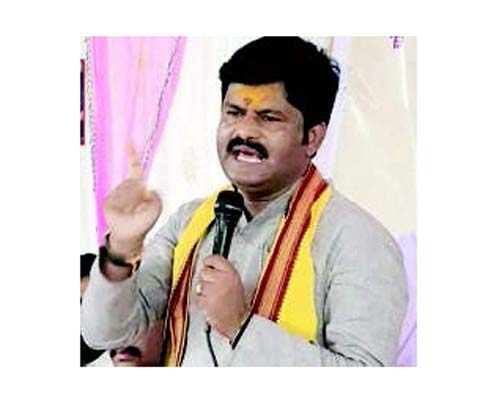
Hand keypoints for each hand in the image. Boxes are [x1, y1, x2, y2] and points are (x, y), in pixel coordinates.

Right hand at [103, 143, 161, 258]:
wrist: (128, 236)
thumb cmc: (142, 223)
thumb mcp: (156, 209)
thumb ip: (156, 198)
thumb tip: (148, 190)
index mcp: (138, 187)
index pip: (135, 167)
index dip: (133, 155)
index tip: (129, 141)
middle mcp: (127, 187)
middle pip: (131, 179)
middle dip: (135, 190)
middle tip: (136, 203)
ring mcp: (117, 193)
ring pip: (125, 190)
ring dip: (130, 201)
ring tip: (132, 213)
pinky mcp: (108, 200)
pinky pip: (116, 198)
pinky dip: (122, 205)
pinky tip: (123, 213)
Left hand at [196, 255, 246, 338]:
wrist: (238, 322)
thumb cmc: (237, 305)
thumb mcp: (236, 283)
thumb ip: (225, 273)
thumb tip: (212, 266)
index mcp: (231, 274)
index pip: (215, 259)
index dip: (209, 261)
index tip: (206, 262)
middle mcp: (222, 280)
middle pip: (204, 271)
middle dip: (206, 278)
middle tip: (213, 286)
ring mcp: (213, 290)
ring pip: (199, 284)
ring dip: (203, 290)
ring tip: (213, 296)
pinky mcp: (206, 301)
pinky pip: (198, 296)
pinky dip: (201, 300)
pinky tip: (210, 303)